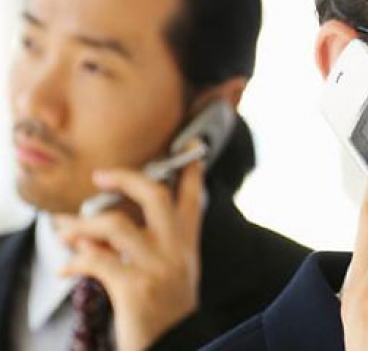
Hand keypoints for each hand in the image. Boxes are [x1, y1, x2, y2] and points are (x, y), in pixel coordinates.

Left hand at [57, 160, 203, 350]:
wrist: (174, 347)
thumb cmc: (165, 311)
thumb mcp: (169, 273)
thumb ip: (140, 246)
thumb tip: (93, 228)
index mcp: (188, 244)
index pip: (193, 197)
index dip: (190, 170)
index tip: (190, 147)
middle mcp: (176, 250)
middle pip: (154, 195)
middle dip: (125, 178)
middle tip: (101, 177)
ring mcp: (157, 267)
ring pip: (115, 224)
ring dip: (82, 225)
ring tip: (64, 231)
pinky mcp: (135, 287)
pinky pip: (96, 259)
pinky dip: (75, 260)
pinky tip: (65, 268)